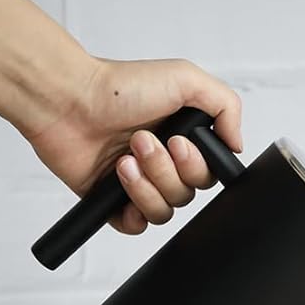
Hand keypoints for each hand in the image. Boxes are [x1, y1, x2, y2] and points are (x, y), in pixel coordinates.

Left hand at [28, 58, 241, 233]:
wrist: (67, 100)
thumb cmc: (119, 87)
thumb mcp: (186, 78)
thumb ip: (226, 106)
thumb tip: (237, 145)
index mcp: (184, 141)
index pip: (209, 175)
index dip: (198, 167)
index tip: (179, 143)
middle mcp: (164, 165)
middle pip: (187, 194)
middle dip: (166, 169)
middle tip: (142, 140)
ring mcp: (139, 185)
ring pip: (165, 211)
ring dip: (147, 185)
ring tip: (125, 157)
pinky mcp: (113, 202)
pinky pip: (138, 226)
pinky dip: (133, 211)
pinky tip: (119, 181)